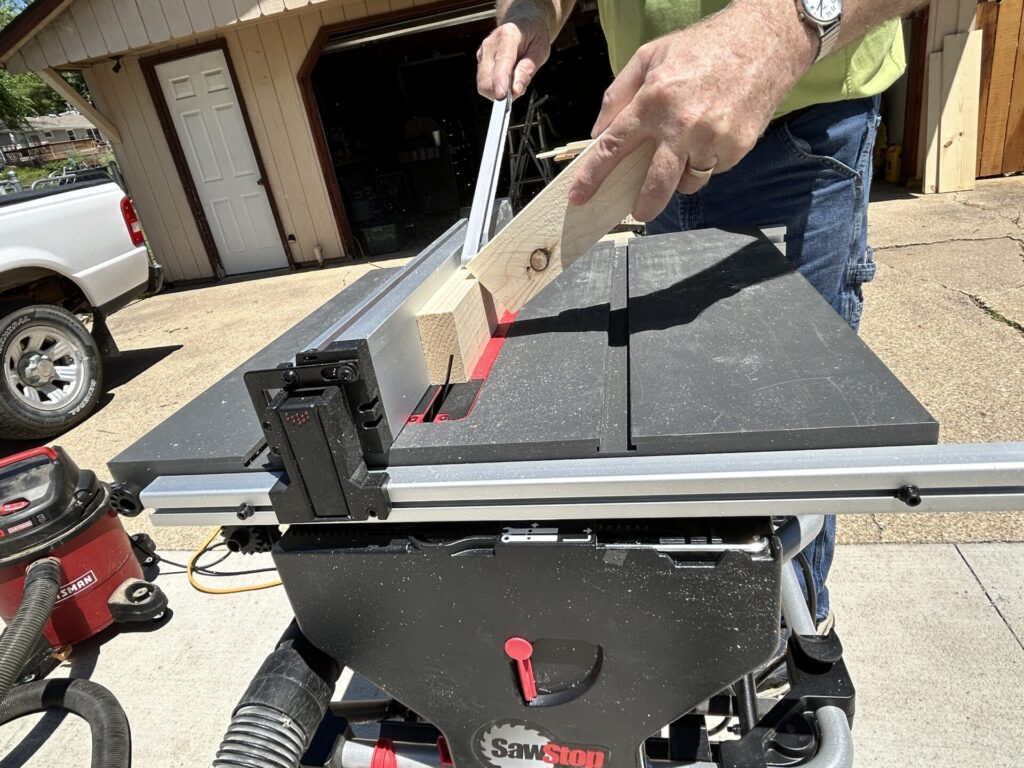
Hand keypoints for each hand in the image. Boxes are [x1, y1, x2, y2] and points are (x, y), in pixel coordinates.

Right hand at [476, 18, 550, 99]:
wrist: (523, 22)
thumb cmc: (534, 35)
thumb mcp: (540, 50)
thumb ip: (528, 69)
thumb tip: (516, 90)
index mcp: (507, 36)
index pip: (501, 63)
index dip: (500, 81)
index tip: (502, 96)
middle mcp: (490, 44)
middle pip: (486, 79)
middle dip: (501, 92)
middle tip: (518, 88)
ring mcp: (483, 52)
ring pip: (483, 84)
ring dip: (499, 91)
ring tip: (514, 79)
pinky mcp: (480, 60)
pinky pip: (484, 82)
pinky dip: (496, 87)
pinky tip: (507, 77)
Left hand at [568, 3, 816, 220]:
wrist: (765, 41)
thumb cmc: (703, 46)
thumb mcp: (651, 55)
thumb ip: (618, 93)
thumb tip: (598, 132)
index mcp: (654, 100)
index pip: (614, 147)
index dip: (593, 176)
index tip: (578, 197)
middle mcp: (681, 125)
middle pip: (654, 185)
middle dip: (643, 205)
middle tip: (639, 210)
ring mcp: (712, 139)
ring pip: (686, 183)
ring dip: (679, 176)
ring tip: (686, 149)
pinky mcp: (737, 148)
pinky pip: (712, 170)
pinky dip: (706, 161)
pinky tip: (712, 134)